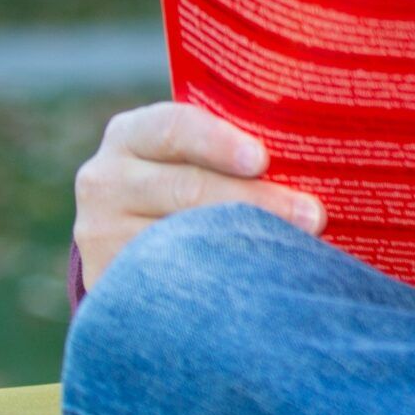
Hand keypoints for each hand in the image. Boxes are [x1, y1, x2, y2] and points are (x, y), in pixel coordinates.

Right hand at [73, 101, 324, 289]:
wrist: (137, 240)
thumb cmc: (195, 184)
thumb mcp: (201, 158)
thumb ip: (238, 150)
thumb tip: (315, 150)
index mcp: (133, 135)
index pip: (173, 128)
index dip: (218, 142)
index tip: (261, 160)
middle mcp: (106, 180)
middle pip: (186, 189)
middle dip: (255, 202)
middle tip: (312, 216)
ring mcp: (99, 235)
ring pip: (179, 241)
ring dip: (244, 246)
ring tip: (296, 252)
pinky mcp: (107, 283)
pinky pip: (167, 284)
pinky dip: (215, 284)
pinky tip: (254, 286)